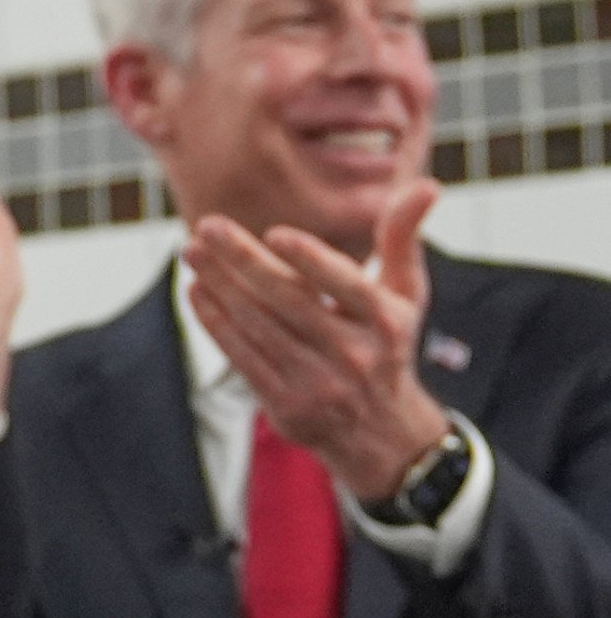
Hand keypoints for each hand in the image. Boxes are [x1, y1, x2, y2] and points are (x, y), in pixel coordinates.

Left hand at [184, 181, 455, 501]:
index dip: (312, 261)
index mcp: (387, 322)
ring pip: (260, 327)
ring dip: (221, 286)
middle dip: (244, 261)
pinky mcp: (287, 404)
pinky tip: (197, 290)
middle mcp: (356, 354)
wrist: (383, 434)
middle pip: (291, 302)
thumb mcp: (405, 294)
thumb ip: (403, 238)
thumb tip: (426, 184)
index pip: (348, 286)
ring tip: (192, 251)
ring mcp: (320, 383)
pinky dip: (216, 322)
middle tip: (207, 226)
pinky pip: (243, 356)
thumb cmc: (387, 342)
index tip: (274, 233)